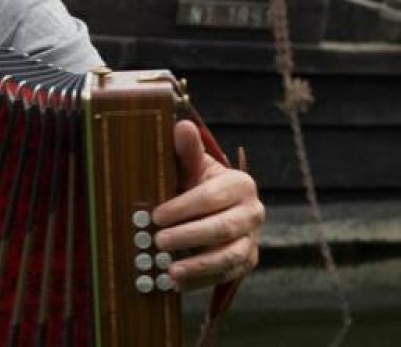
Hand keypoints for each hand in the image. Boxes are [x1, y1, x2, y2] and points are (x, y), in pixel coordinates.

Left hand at [152, 120, 263, 290]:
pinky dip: (200, 281)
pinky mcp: (246, 262)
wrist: (212, 208)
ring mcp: (252, 240)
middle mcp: (253, 212)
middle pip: (222, 228)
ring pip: (228, 256)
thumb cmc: (196, 183)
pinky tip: (176, 284)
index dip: (183, 207)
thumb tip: (181, 126)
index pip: (212, 197)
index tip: (156, 215)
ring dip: (197, 265)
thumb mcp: (190, 167)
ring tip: (169, 271)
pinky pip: (225, 276)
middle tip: (157, 241)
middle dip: (188, 236)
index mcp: (240, 184)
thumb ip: (187, 151)